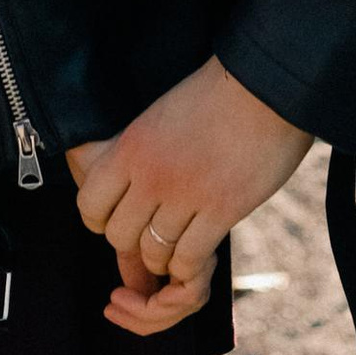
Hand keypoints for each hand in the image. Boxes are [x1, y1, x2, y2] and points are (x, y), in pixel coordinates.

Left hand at [68, 59, 312, 331]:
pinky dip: (189, 267)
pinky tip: (200, 254)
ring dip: (165, 257)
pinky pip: (189, 260)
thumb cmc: (214, 96)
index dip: (102, 218)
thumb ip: (136, 151)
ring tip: (178, 245)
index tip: (122, 215)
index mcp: (131, 146)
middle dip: (135, 242)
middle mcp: (152, 174)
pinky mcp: (221, 210)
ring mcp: (186, 194)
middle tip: (154, 233)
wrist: (265, 86)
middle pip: (120, 236)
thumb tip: (117, 180)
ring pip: (154, 254)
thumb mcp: (160, 115)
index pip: (90, 205)